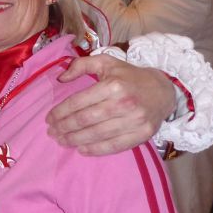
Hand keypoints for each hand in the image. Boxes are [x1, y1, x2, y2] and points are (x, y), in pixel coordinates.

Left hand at [48, 54, 175, 155]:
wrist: (163, 90)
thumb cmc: (129, 76)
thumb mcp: (107, 62)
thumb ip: (81, 65)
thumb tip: (61, 78)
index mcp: (112, 85)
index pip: (79, 102)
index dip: (60, 112)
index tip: (49, 118)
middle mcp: (123, 103)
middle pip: (86, 120)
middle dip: (64, 127)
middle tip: (52, 132)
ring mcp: (134, 121)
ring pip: (97, 134)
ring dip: (75, 140)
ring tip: (62, 141)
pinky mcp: (142, 134)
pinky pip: (114, 146)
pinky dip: (96, 150)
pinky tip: (81, 150)